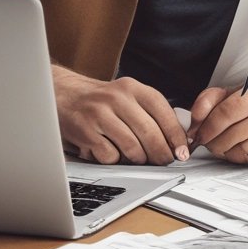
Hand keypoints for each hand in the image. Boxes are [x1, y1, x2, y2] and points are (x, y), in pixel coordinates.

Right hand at [53, 67, 190, 165]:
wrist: (65, 95)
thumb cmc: (101, 101)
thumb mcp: (127, 96)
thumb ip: (151, 113)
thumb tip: (178, 140)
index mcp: (132, 88)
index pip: (163, 111)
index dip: (176, 135)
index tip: (182, 151)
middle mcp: (117, 98)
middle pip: (150, 133)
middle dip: (161, 154)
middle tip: (163, 161)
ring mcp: (100, 114)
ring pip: (133, 148)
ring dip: (139, 159)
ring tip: (136, 156)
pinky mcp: (86, 131)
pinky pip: (111, 157)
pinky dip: (114, 160)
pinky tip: (110, 150)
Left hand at [188, 74, 247, 168]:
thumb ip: (218, 99)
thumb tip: (195, 116)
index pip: (228, 106)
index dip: (208, 123)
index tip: (198, 132)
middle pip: (234, 128)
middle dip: (214, 140)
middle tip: (208, 144)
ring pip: (243, 145)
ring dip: (228, 152)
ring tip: (227, 149)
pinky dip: (244, 159)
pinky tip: (247, 154)